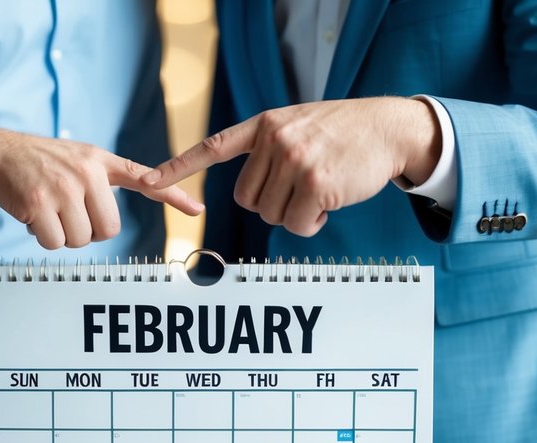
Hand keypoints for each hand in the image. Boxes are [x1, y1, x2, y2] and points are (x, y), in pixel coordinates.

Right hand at [0, 127, 203, 249]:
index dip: (172, 195)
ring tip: (49, 210)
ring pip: (79, 240)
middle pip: (107, 230)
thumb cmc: (44, 161)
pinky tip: (34, 215)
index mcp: (101, 161)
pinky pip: (54, 243)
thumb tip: (151, 186)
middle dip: (88, 231)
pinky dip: (43, 237)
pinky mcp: (39, 204)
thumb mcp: (83, 158)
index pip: (143, 177)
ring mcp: (62, 189)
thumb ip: (111, 177)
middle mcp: (86, 173)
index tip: (197, 208)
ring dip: (63, 235)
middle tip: (69, 214)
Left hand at [143, 97, 439, 236]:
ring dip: (296, 214)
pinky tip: (330, 202)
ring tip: (321, 189)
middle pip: (247, 199)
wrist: (387, 128)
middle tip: (302, 189)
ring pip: (271, 215)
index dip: (179, 167)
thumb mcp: (299, 126)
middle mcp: (274, 140)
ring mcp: (295, 160)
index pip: (213, 147)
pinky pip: (297, 225)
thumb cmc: (344, 134)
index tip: (149, 181)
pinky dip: (312, 224)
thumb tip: (253, 194)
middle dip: (273, 204)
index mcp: (264, 125)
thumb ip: (271, 149)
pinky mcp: (315, 183)